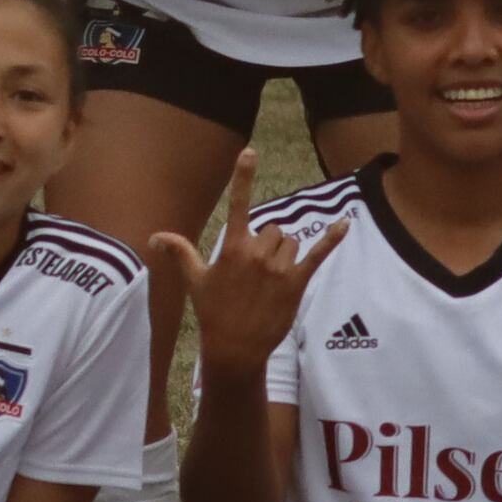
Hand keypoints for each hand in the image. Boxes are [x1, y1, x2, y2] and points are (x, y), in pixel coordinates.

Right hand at [149, 151, 336, 372]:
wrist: (235, 348)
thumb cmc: (213, 313)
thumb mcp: (195, 281)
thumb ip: (180, 252)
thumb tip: (155, 237)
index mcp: (232, 248)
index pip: (238, 205)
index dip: (242, 177)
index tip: (250, 152)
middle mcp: (256, 253)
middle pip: (273, 230)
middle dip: (268, 245)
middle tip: (256, 274)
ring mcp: (278, 267)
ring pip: (291, 243)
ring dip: (285, 255)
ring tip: (272, 281)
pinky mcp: (296, 282)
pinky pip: (318, 254)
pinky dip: (333, 238)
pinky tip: (346, 224)